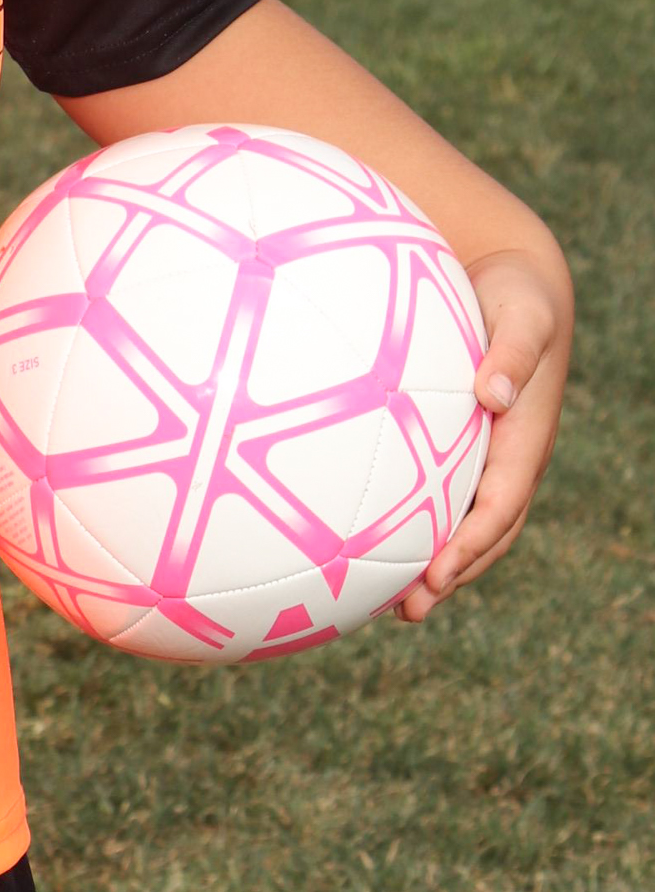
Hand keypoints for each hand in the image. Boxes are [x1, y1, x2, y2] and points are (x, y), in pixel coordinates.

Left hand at [394, 245, 572, 624]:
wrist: (514, 281)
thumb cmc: (520, 298)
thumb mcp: (525, 316)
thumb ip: (514, 351)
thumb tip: (494, 392)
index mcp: (525, 439)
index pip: (501, 506)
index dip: (472, 543)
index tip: (439, 572)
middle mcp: (506, 458)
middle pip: (482, 533)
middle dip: (451, 575)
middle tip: (408, 610)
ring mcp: (483, 455)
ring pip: (460, 522)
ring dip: (432, 564)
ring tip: (387, 604)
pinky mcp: (457, 445)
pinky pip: (436, 492)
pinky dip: (412, 523)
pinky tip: (366, 541)